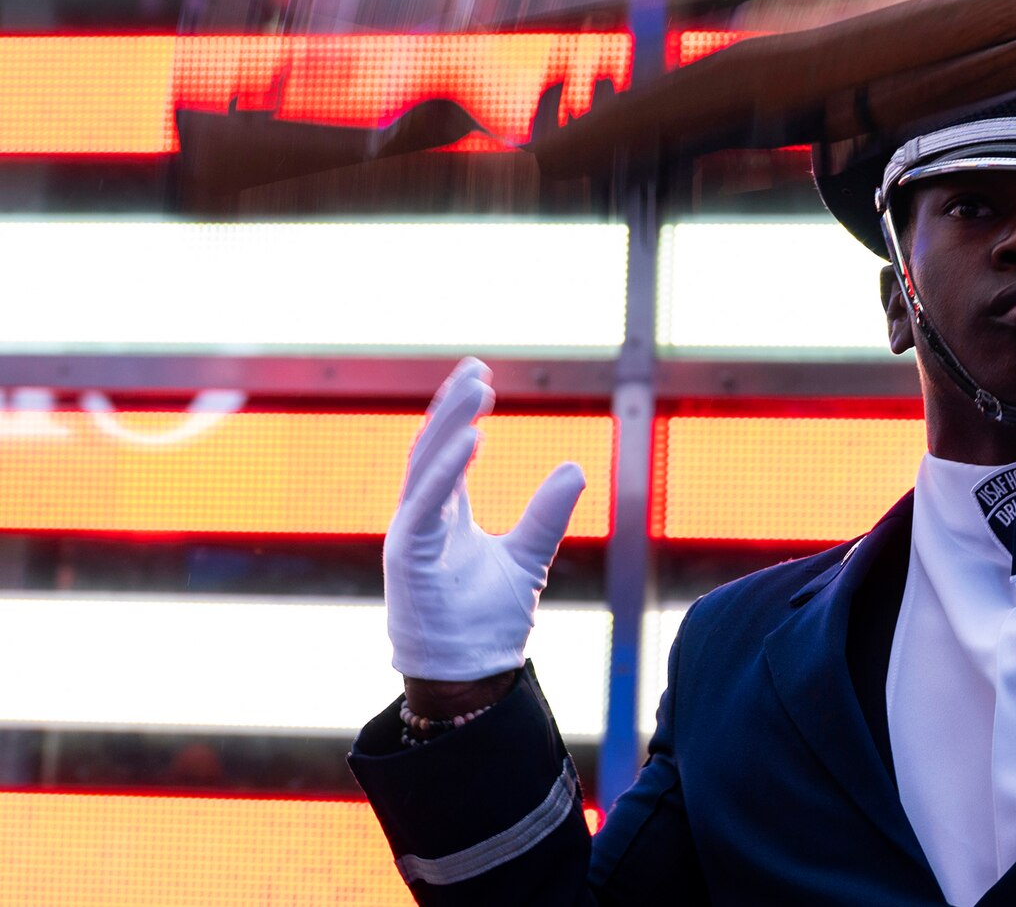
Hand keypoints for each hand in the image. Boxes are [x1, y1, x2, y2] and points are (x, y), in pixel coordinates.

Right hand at [385, 358, 586, 681]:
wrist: (469, 678)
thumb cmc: (488, 623)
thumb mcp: (529, 555)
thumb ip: (547, 513)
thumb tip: (575, 467)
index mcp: (443, 517)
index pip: (447, 452)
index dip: (459, 414)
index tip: (478, 374)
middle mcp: (421, 521)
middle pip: (431, 450)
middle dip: (452, 407)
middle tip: (476, 368)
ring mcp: (409, 538)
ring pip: (424, 468)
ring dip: (449, 426)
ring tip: (476, 389)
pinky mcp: (408, 559)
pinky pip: (424, 506)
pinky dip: (445, 472)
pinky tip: (471, 439)